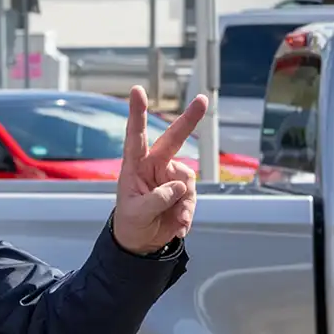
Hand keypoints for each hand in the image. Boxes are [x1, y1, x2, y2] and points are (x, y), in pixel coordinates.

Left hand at [113, 88, 207, 254]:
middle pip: (174, 139)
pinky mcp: (184, 191)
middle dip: (189, 120)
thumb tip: (179, 186)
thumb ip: (157, 199)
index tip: (137, 91)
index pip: (136, 136)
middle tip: (202, 100)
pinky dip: (187, 213)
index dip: (138, 114)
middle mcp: (155, 165)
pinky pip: (192, 197)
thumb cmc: (131, 222)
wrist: (141, 242)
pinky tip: (179, 225)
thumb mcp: (137, 213)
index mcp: (135, 165)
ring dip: (183, 203)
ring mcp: (172, 177)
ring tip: (173, 219)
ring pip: (187, 180)